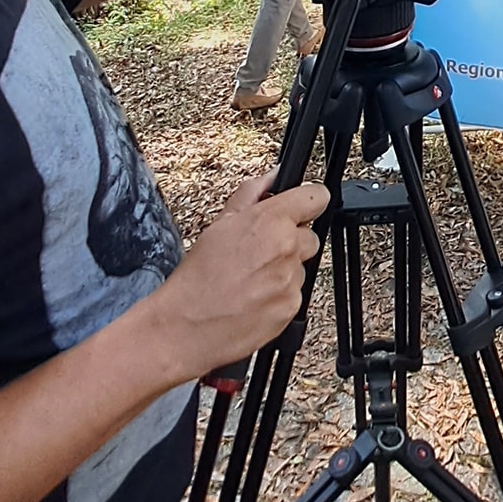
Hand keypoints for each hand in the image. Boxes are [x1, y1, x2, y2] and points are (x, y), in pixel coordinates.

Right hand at [150, 176, 329, 381]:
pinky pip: (295, 294)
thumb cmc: (198, 277)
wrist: (186, 325)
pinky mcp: (291, 307)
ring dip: (284, 270)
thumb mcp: (220, 224)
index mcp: (270, 221)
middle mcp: (286, 248)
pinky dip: (280, 295)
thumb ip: (252, 194)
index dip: (310, 200)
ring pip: (302, 267)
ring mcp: (291, 280)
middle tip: (261, 252)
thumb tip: (272, 176)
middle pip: (310, 236)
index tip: (305, 205)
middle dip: (292, 241)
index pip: (315, 198)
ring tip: (252, 279)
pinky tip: (254, 297)